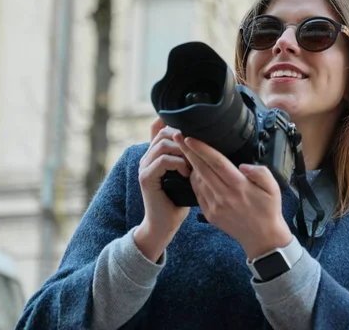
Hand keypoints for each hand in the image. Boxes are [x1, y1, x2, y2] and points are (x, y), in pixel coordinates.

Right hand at [134, 117, 190, 261]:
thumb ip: (188, 158)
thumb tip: (204, 143)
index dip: (174, 124)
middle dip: (183, 138)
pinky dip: (178, 164)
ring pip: (163, 144)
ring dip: (182, 151)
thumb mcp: (185, 174)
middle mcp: (146, 157)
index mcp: (154, 154)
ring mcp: (144, 166)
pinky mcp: (146, 177)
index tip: (193, 131)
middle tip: (197, 150)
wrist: (164, 224)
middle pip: (163, 132)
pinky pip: (163, 160)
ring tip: (193, 162)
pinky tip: (187, 173)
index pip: (160, 127)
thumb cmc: (178, 200)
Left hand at [174, 133, 291, 258]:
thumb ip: (261, 172)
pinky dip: (194, 180)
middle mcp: (224, 195)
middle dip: (188, 151)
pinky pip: (198, 193)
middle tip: (177, 136)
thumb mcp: (273, 188)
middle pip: (201, 168)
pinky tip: (195, 172)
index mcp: (239, 186)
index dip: (201, 149)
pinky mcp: (209, 214)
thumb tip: (243, 166)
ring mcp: (214, 206)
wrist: (262, 238)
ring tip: (187, 152)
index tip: (189, 138)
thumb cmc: (268, 210)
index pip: (216, 162)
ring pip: (197, 180)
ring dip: (190, 165)